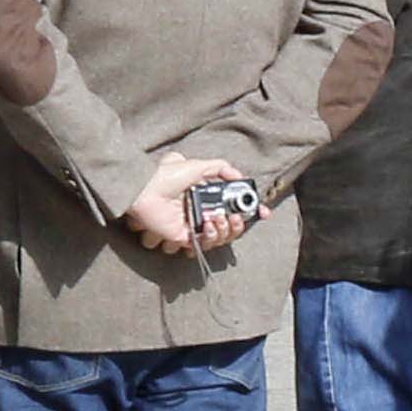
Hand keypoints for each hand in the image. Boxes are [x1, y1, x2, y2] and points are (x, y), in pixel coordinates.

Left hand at [124, 156, 245, 255]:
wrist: (147, 188)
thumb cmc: (166, 176)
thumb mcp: (197, 165)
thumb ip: (220, 168)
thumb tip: (238, 176)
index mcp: (206, 199)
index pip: (234, 210)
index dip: (251, 213)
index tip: (264, 213)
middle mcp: (201, 214)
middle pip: (230, 229)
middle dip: (239, 225)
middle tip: (236, 216)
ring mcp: (192, 227)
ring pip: (220, 239)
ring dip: (225, 231)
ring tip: (216, 218)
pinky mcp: (183, 238)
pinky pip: (203, 245)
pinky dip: (210, 236)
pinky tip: (206, 224)